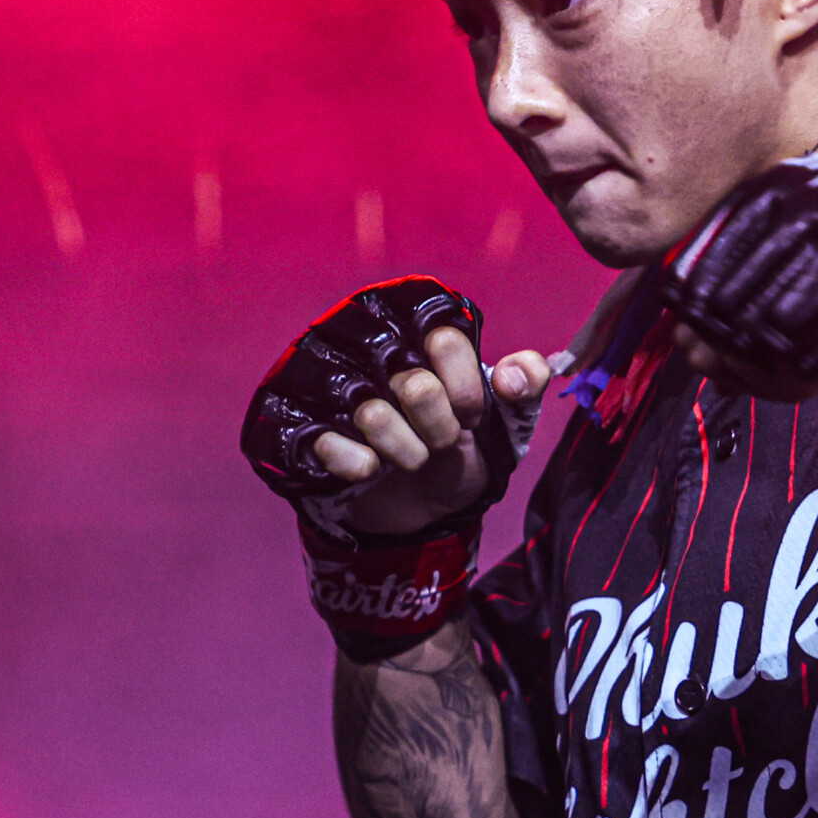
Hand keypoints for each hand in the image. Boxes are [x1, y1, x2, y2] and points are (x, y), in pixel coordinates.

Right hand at [241, 277, 552, 539]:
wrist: (410, 496)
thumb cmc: (456, 437)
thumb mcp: (504, 414)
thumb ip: (526, 381)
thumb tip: (517, 377)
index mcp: (412, 321)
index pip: (444, 336)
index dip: (468, 385)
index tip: (474, 414)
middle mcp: (361, 337)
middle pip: (415, 383)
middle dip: (442, 426)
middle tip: (444, 438)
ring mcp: (321, 376)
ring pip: (373, 416)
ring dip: (408, 452)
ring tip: (411, 456)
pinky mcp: (291, 419)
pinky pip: (328, 445)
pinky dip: (361, 465)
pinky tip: (369, 468)